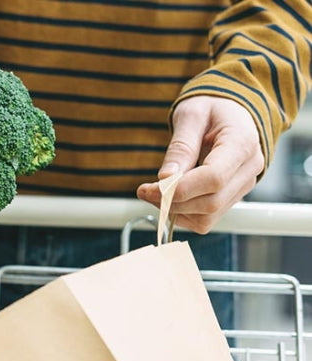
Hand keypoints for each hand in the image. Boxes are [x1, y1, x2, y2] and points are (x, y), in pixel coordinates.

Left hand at [137, 96, 264, 233]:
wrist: (231, 111)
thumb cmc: (212, 108)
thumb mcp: (191, 115)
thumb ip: (181, 146)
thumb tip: (166, 178)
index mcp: (242, 143)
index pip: (213, 178)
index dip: (179, 189)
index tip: (150, 188)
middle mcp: (249, 169)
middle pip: (210, 202)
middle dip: (171, 202)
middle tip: (145, 191)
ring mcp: (244, 185)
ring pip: (208, 215)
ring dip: (175, 211)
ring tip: (155, 192)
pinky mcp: (233, 196)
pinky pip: (207, 218)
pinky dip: (184, 214)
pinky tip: (170, 197)